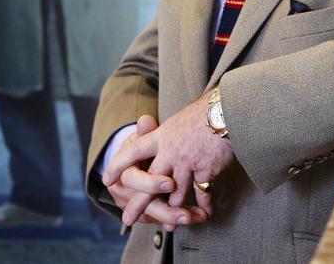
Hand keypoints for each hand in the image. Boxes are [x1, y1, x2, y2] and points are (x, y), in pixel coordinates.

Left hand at [104, 93, 233, 227]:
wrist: (226, 112)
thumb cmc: (206, 110)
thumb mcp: (181, 118)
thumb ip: (170, 133)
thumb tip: (165, 134)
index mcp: (163, 135)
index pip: (135, 150)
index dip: (119, 164)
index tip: (107, 177)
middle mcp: (170, 151)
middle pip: (150, 182)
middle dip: (138, 203)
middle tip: (127, 218)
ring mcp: (186, 163)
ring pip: (175, 193)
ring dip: (173, 211)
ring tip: (170, 224)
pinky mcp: (204, 171)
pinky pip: (201, 194)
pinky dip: (203, 205)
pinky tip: (204, 213)